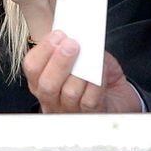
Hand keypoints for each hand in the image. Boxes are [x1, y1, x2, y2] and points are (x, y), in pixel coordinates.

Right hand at [23, 30, 141, 112]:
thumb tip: (80, 36)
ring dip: (80, 72)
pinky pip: (90, 100)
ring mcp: (70, 111)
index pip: (32, 67)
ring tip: (91, 56)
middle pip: (47, 84)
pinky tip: (101, 70)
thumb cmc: (96, 78)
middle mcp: (52, 99)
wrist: (118, 100)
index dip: (43, 50)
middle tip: (72, 44)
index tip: (58, 34)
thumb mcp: (82, 59)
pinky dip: (96, 83)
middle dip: (58, 61)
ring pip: (69, 92)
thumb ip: (78, 48)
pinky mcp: (91, 116)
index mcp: (42, 82)